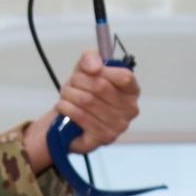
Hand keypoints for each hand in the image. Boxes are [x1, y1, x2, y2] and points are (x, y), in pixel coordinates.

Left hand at [24, 50, 140, 170]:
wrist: (69, 119)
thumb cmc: (83, 92)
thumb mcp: (86, 68)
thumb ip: (91, 57)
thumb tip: (94, 67)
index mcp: (131, 90)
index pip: (124, 77)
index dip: (102, 70)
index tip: (88, 70)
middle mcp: (130, 109)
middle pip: (101, 87)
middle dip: (78, 81)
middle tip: (70, 83)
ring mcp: (119, 125)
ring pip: (88, 101)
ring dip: (69, 94)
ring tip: (65, 95)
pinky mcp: (104, 138)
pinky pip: (81, 117)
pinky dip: (66, 108)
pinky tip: (63, 106)